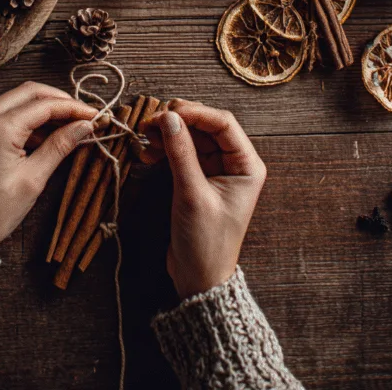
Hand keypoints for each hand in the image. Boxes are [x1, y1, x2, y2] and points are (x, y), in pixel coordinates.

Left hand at [0, 81, 96, 251]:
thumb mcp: (32, 180)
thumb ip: (60, 146)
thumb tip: (85, 126)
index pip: (45, 105)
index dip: (74, 108)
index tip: (96, 115)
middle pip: (31, 92)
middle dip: (61, 101)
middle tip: (85, 116)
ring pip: (19, 99)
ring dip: (45, 108)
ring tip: (70, 126)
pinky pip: (6, 111)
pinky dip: (28, 118)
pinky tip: (48, 134)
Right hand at [142, 99, 265, 299]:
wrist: (199, 280)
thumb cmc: (206, 243)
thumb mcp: (192, 195)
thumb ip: (181, 154)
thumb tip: (168, 118)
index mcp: (246, 165)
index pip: (223, 123)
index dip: (195, 112)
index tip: (168, 111)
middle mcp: (234, 163)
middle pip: (205, 126)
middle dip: (178, 121)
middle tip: (150, 123)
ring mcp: (215, 170)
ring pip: (191, 137)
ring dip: (168, 134)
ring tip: (144, 139)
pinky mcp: (198, 178)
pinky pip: (181, 152)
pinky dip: (165, 149)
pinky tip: (147, 153)